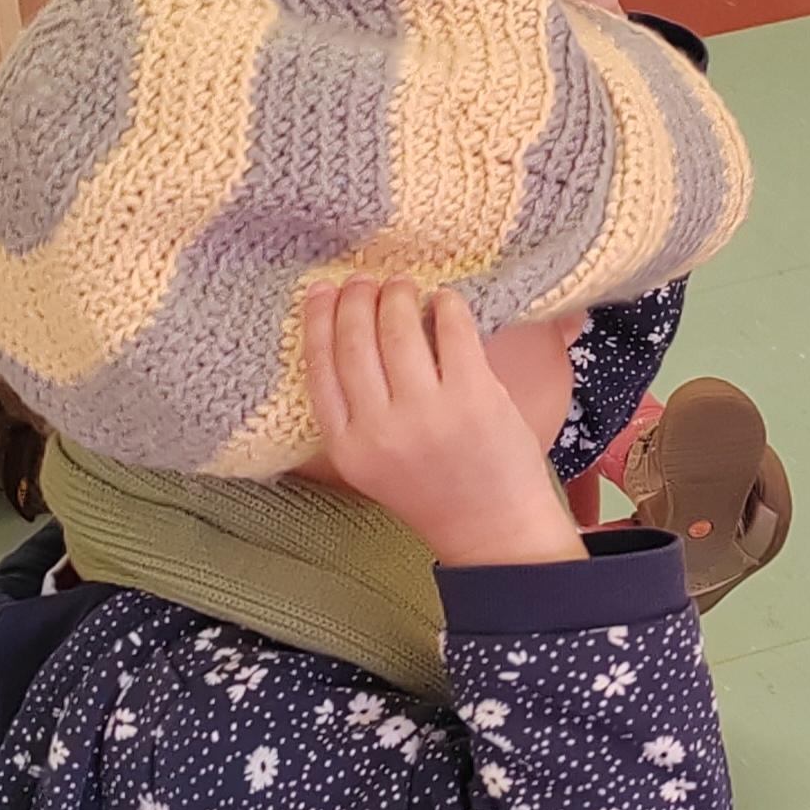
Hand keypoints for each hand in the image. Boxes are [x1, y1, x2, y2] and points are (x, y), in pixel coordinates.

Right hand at [302, 278, 584, 568]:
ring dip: (398, 296)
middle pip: (355, 342)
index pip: (319, 368)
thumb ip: (356, 411)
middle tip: (365, 281)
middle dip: (356, 299)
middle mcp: (380, 430)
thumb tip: (349, 329)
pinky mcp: (472, 396)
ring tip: (403, 286)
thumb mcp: (371, 463)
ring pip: (398, 330)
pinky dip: (445, 305)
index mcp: (348, 448)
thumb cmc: (432, 489)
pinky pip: (452, 331)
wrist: (491, 528)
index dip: (318, 321)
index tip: (322, 291)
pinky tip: (444, 300)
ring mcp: (426, 413)